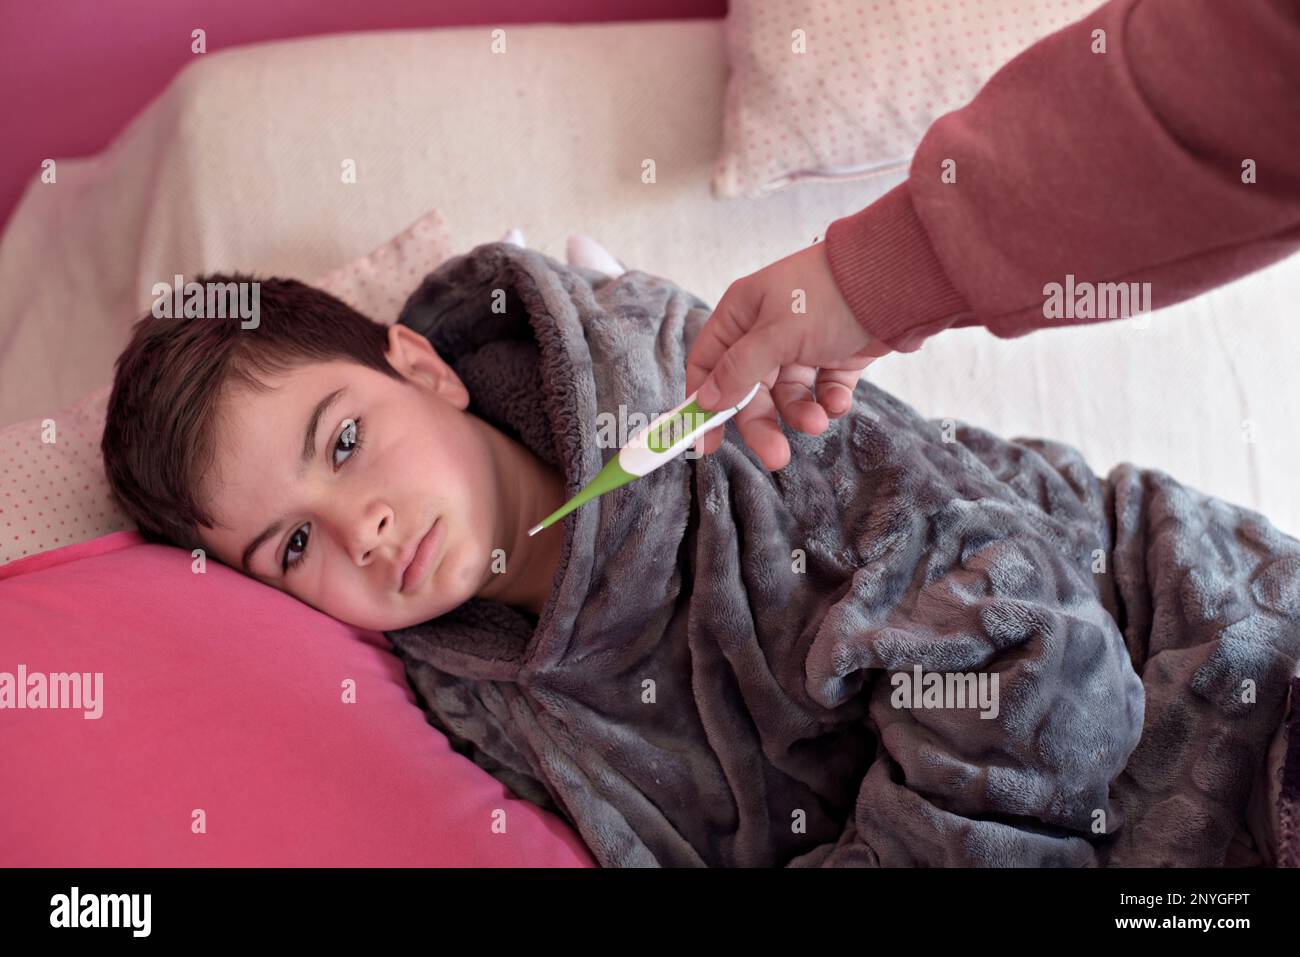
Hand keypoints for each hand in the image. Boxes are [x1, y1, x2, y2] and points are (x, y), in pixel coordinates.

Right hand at [685, 240, 892, 469]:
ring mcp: (802, 344)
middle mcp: (767, 330)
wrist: (898, 281)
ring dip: (800, 414)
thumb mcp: (777, 333)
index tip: (708, 442)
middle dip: (762, 423)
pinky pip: (821, 390)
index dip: (704, 403)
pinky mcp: (836, 357)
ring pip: (788, 395)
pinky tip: (838, 403)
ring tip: (818, 423)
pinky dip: (828, 402)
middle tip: (775, 456)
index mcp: (742, 313)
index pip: (708, 363)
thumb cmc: (829, 294)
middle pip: (750, 390)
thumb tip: (706, 400)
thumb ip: (740, 370)